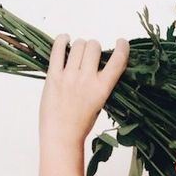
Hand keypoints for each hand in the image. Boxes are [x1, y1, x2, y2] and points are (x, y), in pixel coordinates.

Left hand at [38, 34, 129, 151]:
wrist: (61, 136)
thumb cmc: (81, 123)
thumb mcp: (100, 104)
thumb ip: (101, 84)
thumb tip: (99, 63)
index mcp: (103, 88)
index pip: (118, 60)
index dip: (122, 47)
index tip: (122, 42)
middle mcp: (87, 79)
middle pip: (94, 46)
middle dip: (94, 47)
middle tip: (90, 55)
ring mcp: (69, 76)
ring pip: (77, 45)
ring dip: (79, 45)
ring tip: (77, 51)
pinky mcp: (53, 76)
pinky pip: (57, 49)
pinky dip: (62, 40)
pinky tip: (64, 40)